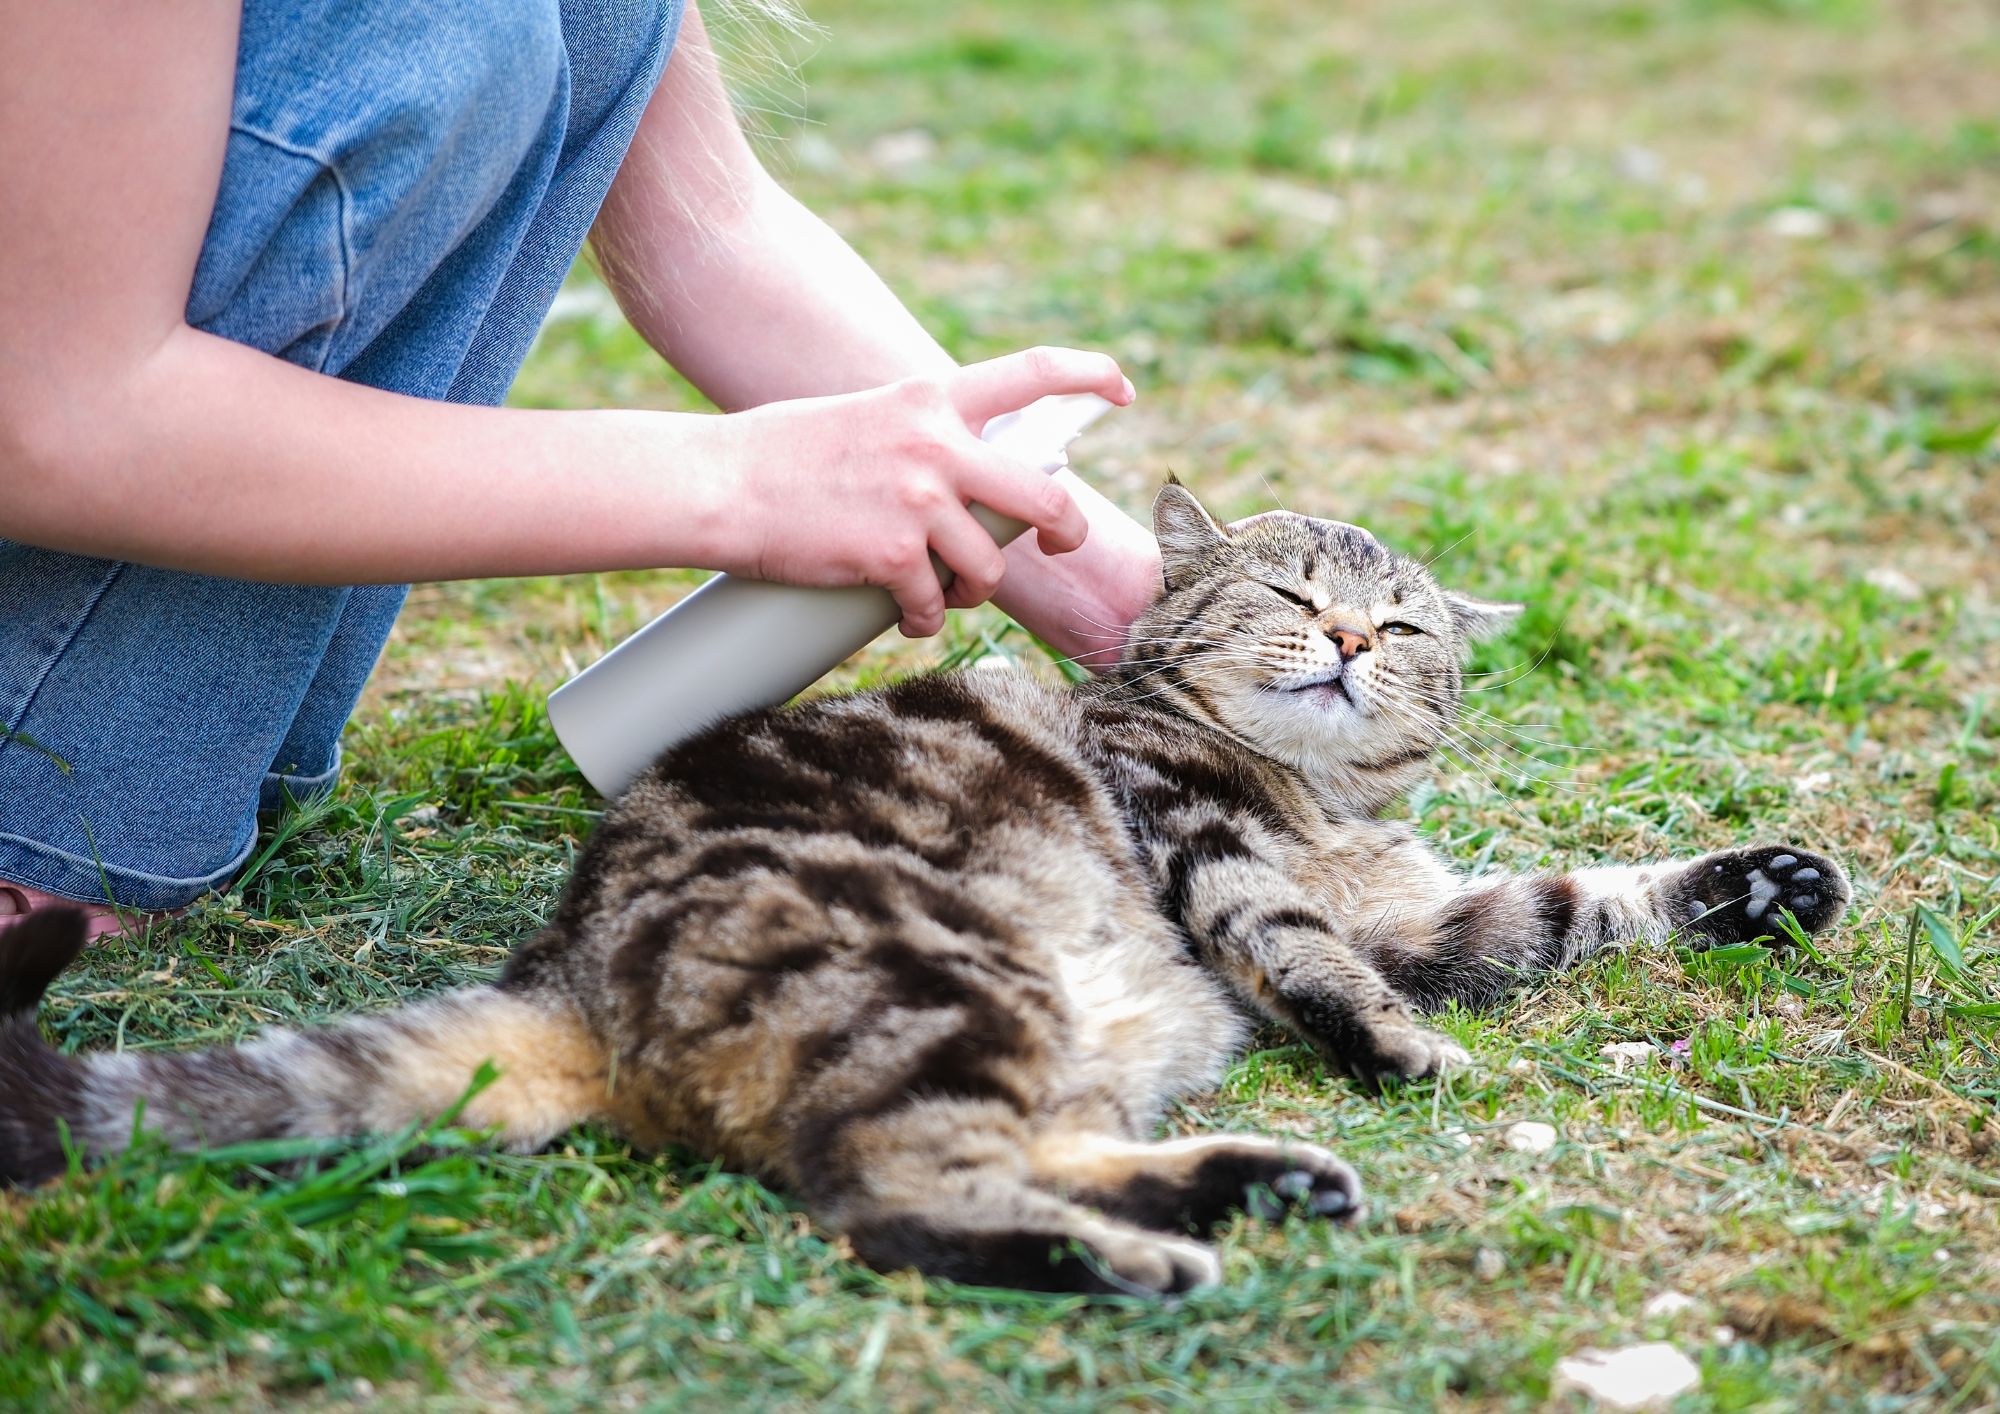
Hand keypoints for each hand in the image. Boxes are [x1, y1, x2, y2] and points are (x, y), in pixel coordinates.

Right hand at [714, 347, 1134, 636]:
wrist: (721, 485)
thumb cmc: (782, 455)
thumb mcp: (868, 419)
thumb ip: (921, 438)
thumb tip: (965, 480)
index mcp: (930, 400)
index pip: (1031, 372)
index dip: (1089, 375)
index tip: (1122, 388)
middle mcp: (937, 446)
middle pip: (1044, 498)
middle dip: (1065, 531)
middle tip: (1061, 543)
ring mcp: (918, 503)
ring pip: (988, 568)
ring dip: (973, 591)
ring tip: (941, 593)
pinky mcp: (893, 557)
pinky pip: (936, 606)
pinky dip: (924, 620)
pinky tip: (906, 618)